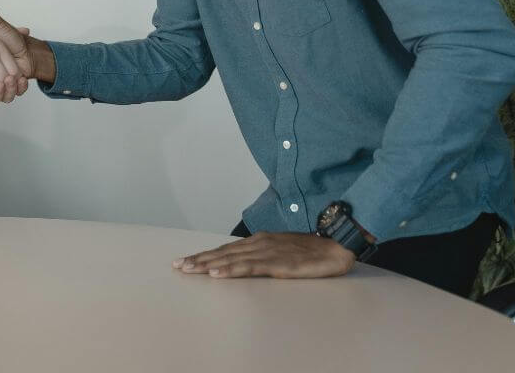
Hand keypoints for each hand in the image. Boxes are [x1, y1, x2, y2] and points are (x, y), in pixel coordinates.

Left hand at [172, 232, 355, 278]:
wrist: (336, 244)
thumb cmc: (310, 250)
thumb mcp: (281, 251)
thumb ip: (262, 256)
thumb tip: (244, 262)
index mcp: (259, 242)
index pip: (226, 250)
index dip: (205, 256)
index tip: (186, 261)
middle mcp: (258, 244)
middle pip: (223, 253)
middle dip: (199, 260)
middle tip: (178, 266)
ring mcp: (267, 252)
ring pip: (231, 259)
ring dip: (208, 264)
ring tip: (190, 270)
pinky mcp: (277, 263)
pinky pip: (250, 267)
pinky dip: (231, 270)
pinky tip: (217, 273)